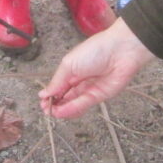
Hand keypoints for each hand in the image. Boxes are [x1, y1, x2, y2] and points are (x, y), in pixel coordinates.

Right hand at [39, 18, 155, 118]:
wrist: (120, 50)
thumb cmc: (95, 50)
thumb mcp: (69, 64)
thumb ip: (57, 81)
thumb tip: (45, 93)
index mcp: (72, 69)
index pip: (59, 85)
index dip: (50, 94)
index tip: (42, 101)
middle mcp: (81, 80)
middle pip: (66, 96)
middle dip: (55, 103)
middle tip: (46, 109)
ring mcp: (90, 89)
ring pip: (73, 103)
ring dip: (62, 109)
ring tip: (52, 112)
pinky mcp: (100, 96)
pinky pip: (83, 104)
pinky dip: (72, 109)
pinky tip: (62, 111)